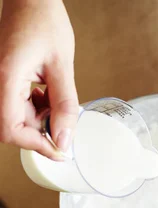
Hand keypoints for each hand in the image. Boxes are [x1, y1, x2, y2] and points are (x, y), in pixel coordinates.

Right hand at [0, 0, 78, 158]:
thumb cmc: (43, 19)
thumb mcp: (62, 64)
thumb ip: (64, 105)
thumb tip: (65, 138)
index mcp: (5, 78)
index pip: (11, 129)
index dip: (35, 145)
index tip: (58, 150)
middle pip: (12, 127)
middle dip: (40, 131)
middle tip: (63, 123)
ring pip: (16, 119)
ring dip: (39, 119)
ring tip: (55, 99)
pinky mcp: (3, 81)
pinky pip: (15, 106)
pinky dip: (34, 108)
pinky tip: (46, 94)